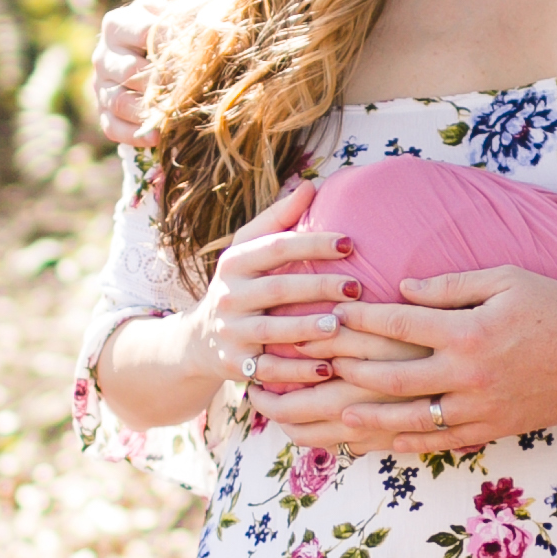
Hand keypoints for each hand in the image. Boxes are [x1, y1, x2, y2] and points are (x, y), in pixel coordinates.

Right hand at [93, 0, 195, 145]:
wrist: (158, 59)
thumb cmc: (172, 27)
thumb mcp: (176, 6)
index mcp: (118, 23)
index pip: (142, 33)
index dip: (172, 44)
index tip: (198, 54)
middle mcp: (103, 55)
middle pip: (128, 71)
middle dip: (160, 83)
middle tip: (191, 91)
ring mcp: (101, 86)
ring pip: (119, 101)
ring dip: (147, 112)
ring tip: (175, 118)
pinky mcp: (105, 114)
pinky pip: (113, 128)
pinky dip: (135, 134)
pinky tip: (159, 138)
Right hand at [188, 187, 354, 398]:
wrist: (199, 340)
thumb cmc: (240, 286)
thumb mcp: (248, 250)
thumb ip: (278, 219)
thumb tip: (311, 185)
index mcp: (234, 262)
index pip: (275, 247)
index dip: (312, 243)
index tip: (350, 243)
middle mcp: (228, 296)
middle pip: (276, 289)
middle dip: (317, 287)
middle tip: (356, 288)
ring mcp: (230, 332)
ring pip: (271, 331)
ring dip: (306, 329)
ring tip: (340, 326)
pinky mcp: (236, 365)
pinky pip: (270, 369)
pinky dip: (299, 372)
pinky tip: (329, 370)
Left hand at [261, 266, 556, 453]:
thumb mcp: (505, 278)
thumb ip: (450, 285)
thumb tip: (402, 289)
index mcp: (468, 331)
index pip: (399, 323)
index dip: (360, 317)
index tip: (333, 311)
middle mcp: (468, 374)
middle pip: (392, 376)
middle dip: (351, 368)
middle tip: (319, 364)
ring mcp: (480, 408)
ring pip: (411, 417)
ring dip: (370, 414)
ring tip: (338, 410)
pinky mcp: (494, 429)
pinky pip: (443, 441)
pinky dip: (411, 441)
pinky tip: (387, 438)